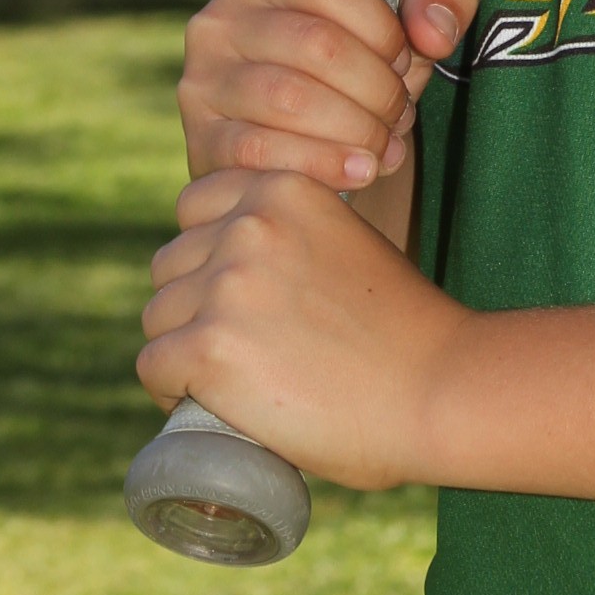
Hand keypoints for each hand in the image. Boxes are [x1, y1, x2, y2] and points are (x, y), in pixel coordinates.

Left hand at [137, 162, 468, 490]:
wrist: (440, 391)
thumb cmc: (406, 334)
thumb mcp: (348, 246)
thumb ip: (294, 241)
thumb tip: (239, 274)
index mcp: (284, 189)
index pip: (196, 207)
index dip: (207, 255)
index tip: (236, 297)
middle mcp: (248, 225)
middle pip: (171, 265)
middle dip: (193, 306)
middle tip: (242, 351)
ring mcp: (226, 284)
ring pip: (159, 317)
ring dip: (183, 349)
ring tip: (232, 383)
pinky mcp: (209, 346)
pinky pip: (154, 366)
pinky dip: (171, 391)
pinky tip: (208, 406)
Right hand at [178, 0, 477, 191]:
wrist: (299, 151)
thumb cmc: (353, 78)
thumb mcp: (399, 32)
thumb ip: (439, 3)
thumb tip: (435, 30)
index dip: (383, 27)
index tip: (404, 61)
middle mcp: (218, 22)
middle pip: (316, 43)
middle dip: (377, 87)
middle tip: (400, 115)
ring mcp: (203, 83)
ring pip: (291, 99)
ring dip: (356, 129)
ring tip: (384, 146)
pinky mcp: (202, 141)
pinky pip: (263, 151)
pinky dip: (324, 165)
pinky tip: (360, 173)